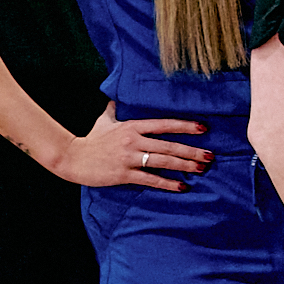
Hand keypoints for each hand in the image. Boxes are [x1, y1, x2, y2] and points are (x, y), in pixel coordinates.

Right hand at [56, 110, 206, 191]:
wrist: (72, 158)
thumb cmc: (91, 140)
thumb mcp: (104, 121)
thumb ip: (114, 110)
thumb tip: (115, 97)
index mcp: (132, 127)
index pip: (164, 125)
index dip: (185, 126)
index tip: (204, 128)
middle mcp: (133, 141)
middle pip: (168, 145)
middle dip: (192, 151)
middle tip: (210, 155)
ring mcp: (128, 158)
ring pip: (163, 162)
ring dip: (184, 166)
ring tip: (201, 168)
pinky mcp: (124, 174)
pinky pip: (150, 180)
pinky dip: (167, 184)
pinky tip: (182, 186)